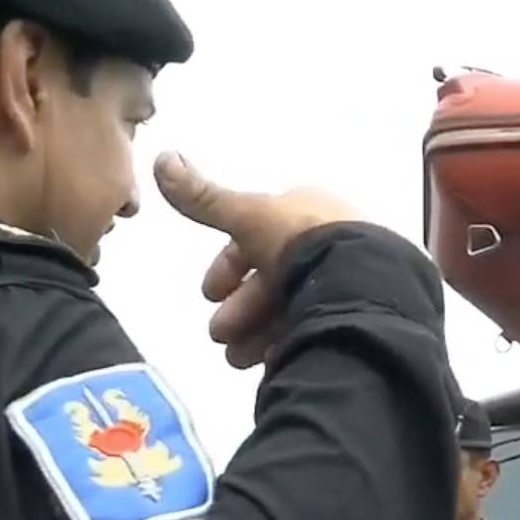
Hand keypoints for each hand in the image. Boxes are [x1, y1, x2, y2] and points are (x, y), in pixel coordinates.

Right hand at [154, 151, 362, 368]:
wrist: (359, 284)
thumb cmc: (300, 241)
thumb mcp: (247, 216)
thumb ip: (205, 198)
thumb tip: (160, 157)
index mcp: (304, 213)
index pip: (258, 239)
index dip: (228, 267)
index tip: (208, 295)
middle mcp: (326, 243)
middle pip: (272, 279)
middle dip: (239, 310)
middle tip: (220, 336)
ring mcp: (345, 281)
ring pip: (290, 309)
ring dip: (256, 334)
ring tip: (238, 359)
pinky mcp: (358, 315)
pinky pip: (315, 331)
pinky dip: (288, 344)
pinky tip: (272, 362)